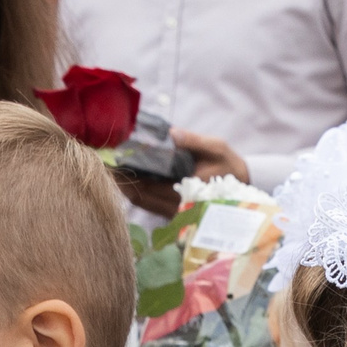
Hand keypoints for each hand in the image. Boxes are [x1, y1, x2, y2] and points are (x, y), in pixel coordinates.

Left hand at [117, 127, 246, 216]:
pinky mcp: (174, 213)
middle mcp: (180, 204)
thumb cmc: (229, 165)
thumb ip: (195, 141)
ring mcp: (176, 212)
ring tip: (108, 173)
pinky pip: (149, 206)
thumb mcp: (217, 148)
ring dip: (125, 188)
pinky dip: (134, 194)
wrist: (243, 186)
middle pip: (142, 196)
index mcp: (188, 189)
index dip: (130, 174)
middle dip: (122, 181)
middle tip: (102, 166)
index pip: (151, 184)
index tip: (113, 161)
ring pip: (143, 203)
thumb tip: (172, 133)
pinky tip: (123, 182)